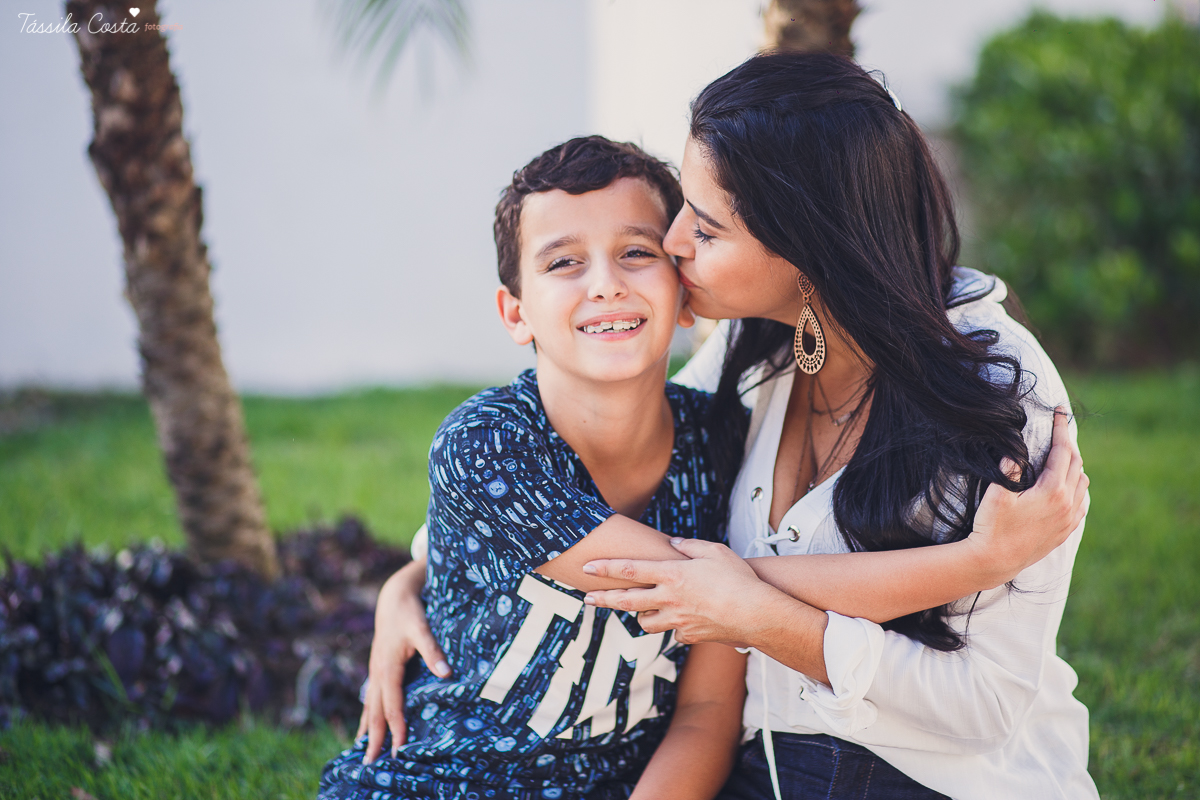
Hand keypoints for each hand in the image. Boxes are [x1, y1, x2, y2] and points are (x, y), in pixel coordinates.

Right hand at [356, 560, 447, 763]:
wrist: (394, 596)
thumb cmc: (410, 612)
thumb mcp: (423, 628)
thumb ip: (433, 651)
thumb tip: (447, 673)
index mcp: (388, 667)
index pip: (393, 705)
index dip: (396, 727)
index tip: (399, 748)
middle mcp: (378, 673)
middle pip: (375, 711)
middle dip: (374, 738)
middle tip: (370, 764)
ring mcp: (375, 671)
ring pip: (370, 706)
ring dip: (368, 729)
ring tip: (363, 752)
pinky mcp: (377, 669)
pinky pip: (371, 698)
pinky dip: (368, 715)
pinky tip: (367, 726)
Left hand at [582, 538, 773, 646]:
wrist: (756, 614)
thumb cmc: (739, 578)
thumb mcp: (715, 551)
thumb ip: (690, 546)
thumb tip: (674, 544)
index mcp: (672, 574)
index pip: (630, 569)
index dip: (606, 568)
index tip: (588, 567)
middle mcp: (669, 598)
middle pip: (626, 601)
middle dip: (603, 599)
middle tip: (586, 599)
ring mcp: (677, 619)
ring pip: (645, 622)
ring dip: (641, 615)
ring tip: (642, 609)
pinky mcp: (688, 635)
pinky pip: (673, 632)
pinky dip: (673, 625)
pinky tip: (685, 619)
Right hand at [966, 406, 1088, 584]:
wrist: (995, 561)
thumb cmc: (992, 526)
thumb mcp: (996, 494)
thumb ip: (1009, 468)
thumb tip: (1017, 448)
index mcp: (1052, 491)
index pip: (1063, 451)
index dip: (1062, 428)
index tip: (1061, 410)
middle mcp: (1067, 504)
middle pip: (1077, 464)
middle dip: (1068, 443)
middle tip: (1059, 427)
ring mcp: (1069, 519)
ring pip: (1082, 483)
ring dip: (1074, 465)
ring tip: (1061, 454)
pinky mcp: (1065, 531)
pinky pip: (1082, 502)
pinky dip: (1078, 487)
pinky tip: (1069, 485)